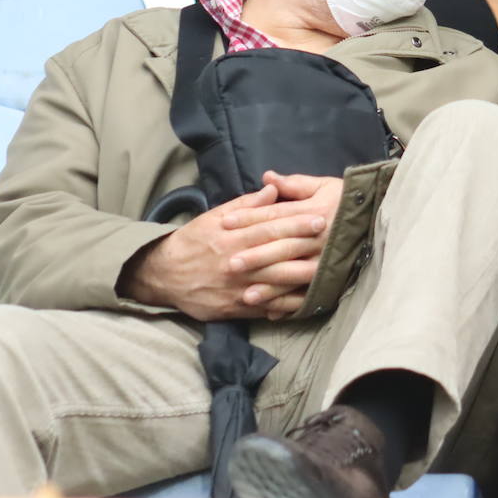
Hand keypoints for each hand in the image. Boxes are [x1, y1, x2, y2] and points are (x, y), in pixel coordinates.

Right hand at [123, 182, 328, 321]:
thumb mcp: (215, 216)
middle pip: (277, 257)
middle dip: (306, 251)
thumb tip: (273, 189)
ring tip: (328, 274)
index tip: (319, 219)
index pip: (270, 229)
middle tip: (332, 244)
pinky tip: (307, 301)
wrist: (164, 275)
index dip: (296, 224)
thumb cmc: (194, 241)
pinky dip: (286, 306)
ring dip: (302, 280)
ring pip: (276, 285)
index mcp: (232, 237)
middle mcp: (236, 263)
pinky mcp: (235, 309)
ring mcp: (237, 288)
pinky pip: (266, 308)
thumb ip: (247, 204)